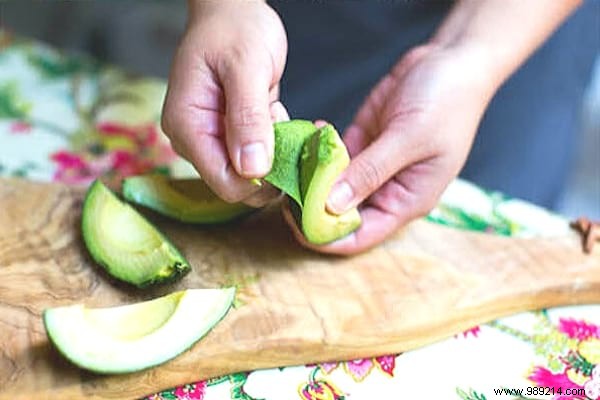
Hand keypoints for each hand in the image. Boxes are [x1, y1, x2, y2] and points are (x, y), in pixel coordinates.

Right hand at [161, 0, 287, 206]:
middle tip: (291, 133)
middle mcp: (196, 138)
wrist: (234, 11)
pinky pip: (259, 155)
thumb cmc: (234, 28)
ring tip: (280, 115)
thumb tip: (253, 169)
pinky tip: (279, 115)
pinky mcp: (233, 134)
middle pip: (237, 182)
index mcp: (187, 126)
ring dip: (277, 154)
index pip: (223, 181)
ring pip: (252, 172)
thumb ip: (248, 117)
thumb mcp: (245, 66)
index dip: (259, 182)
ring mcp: (214, 137)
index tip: (289, 160)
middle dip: (272, 168)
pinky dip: (277, 143)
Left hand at [284, 44, 497, 253]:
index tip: (296, 225)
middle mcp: (387, 190)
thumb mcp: (409, 138)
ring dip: (310, 178)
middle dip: (311, 208)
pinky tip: (310, 133)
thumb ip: (370, 171)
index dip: (327, 238)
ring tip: (290, 162)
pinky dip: (318, 150)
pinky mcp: (361, 143)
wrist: (451, 61)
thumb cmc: (447, 103)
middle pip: (341, 215)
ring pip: (332, 186)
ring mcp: (372, 167)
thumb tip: (332, 204)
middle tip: (284, 191)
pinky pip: (332, 157)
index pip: (361, 236)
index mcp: (407, 201)